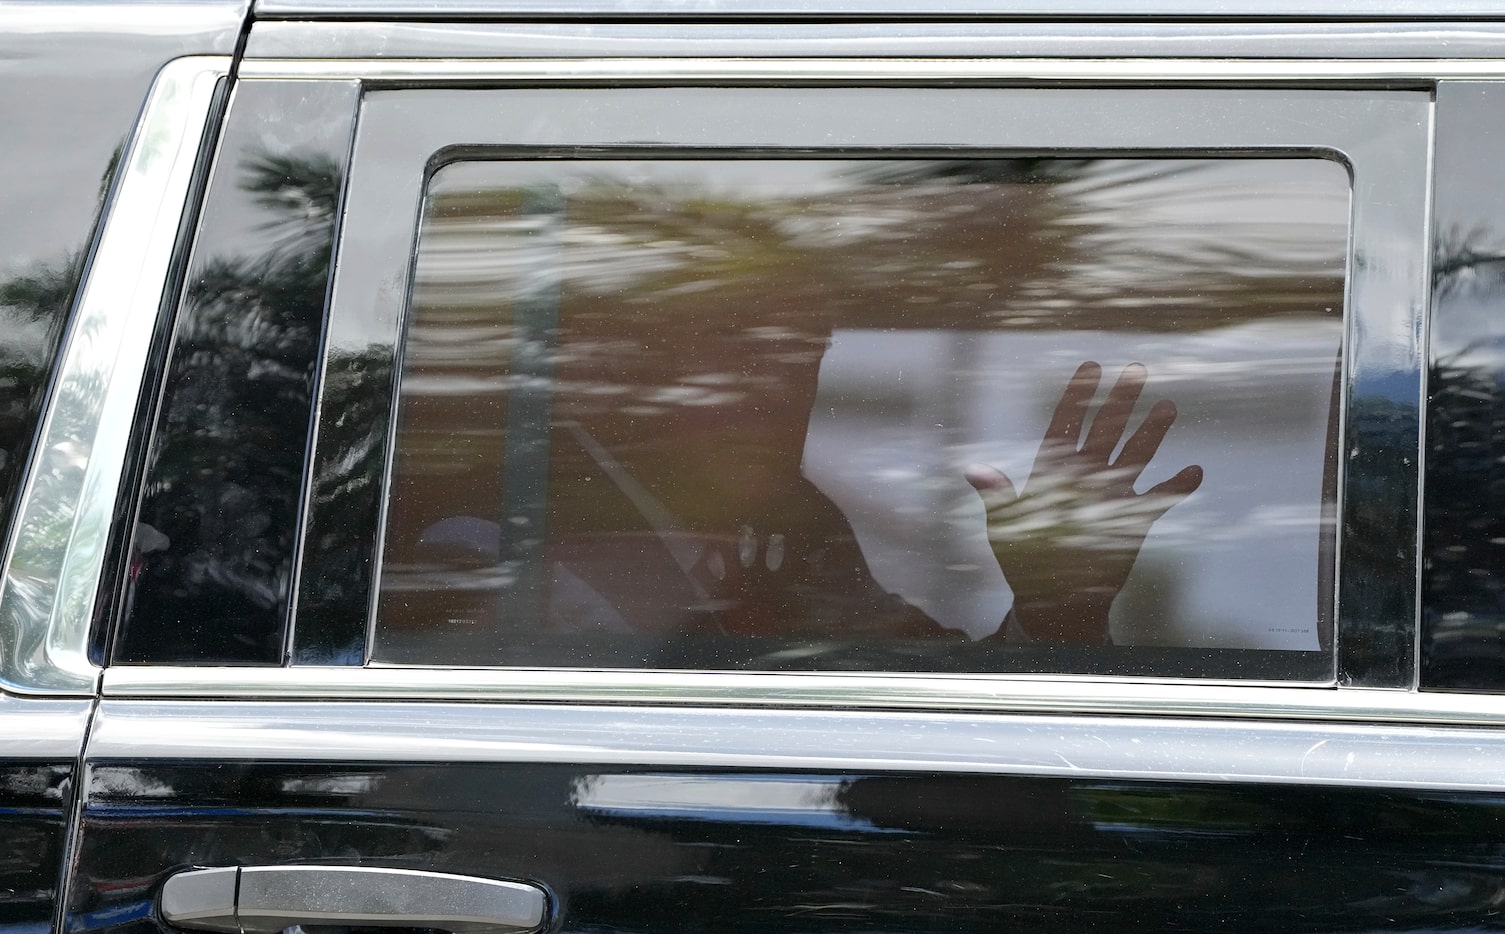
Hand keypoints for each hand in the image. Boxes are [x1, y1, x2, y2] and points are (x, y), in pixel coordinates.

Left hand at [966, 362, 1201, 643]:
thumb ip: (997, 495)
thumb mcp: (1006, 526)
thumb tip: (973, 470)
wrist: (1055, 599)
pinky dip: (1176, 487)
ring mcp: (1111, 494)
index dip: (1077, 397)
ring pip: (1135, 455)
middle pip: (1105, 430)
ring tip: (1168, 407)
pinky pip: (1158, 499)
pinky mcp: (1132, 519)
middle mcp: (1085, 476)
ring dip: (1151, 433)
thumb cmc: (1024, 560)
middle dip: (1120, 401)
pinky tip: (1194, 471)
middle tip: (1137, 369)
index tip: (1090, 366)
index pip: (1066, 425)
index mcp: (1053, 471)